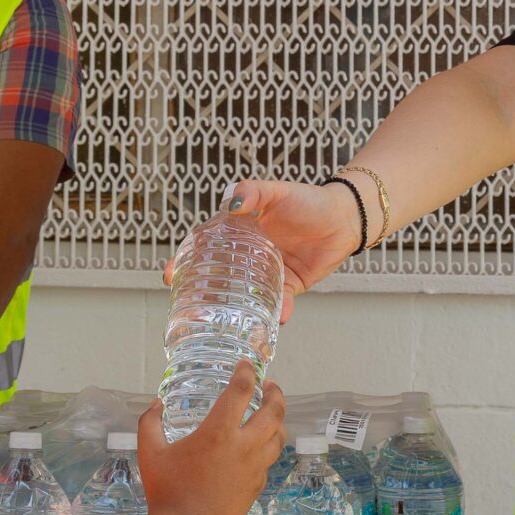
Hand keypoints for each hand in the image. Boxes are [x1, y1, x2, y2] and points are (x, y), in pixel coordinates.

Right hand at [135, 362, 287, 514]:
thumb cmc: (166, 491)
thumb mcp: (149, 452)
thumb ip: (150, 422)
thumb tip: (155, 404)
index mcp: (218, 432)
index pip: (241, 391)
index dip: (246, 373)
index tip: (246, 365)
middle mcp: (243, 446)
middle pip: (274, 411)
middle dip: (275, 393)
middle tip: (270, 386)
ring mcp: (254, 467)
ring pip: (279, 436)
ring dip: (278, 420)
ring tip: (271, 414)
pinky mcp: (256, 486)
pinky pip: (270, 460)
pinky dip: (269, 446)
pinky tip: (259, 446)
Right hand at [170, 182, 362, 321]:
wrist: (344, 217)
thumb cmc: (308, 200)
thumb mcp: (277, 191)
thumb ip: (253, 192)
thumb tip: (231, 201)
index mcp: (239, 233)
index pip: (204, 248)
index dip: (185, 261)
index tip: (170, 274)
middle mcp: (248, 257)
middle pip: (219, 278)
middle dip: (202, 294)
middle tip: (189, 307)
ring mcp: (267, 274)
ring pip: (246, 296)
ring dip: (235, 311)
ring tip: (223, 323)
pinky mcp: (289, 286)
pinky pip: (279, 302)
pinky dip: (278, 311)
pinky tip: (276, 316)